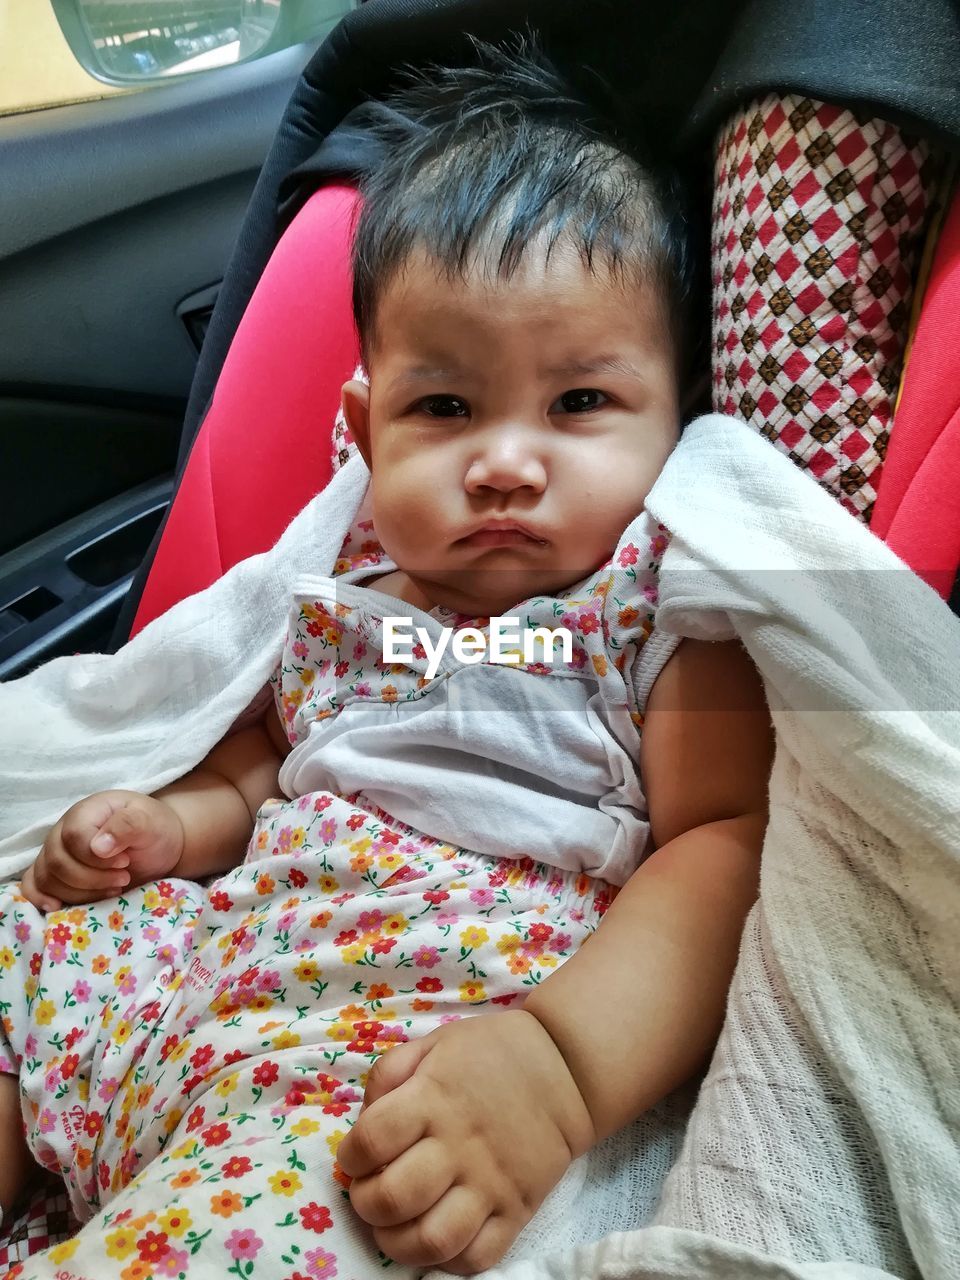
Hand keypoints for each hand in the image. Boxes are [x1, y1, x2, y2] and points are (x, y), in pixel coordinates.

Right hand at [21, 790, 184, 911]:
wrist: (158, 845)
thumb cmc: (153, 830)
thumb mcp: (150, 822)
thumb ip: (128, 825)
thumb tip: (97, 847)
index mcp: (87, 811)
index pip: (74, 836)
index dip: (97, 858)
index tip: (125, 863)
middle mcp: (63, 830)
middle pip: (58, 862)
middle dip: (93, 879)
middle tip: (123, 878)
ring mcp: (56, 852)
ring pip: (48, 878)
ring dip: (80, 893)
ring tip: (113, 889)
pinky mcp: (55, 873)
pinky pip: (33, 885)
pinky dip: (40, 898)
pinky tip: (57, 906)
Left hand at [337, 1009, 594, 1274]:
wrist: (565, 1068)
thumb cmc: (491, 1054)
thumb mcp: (434, 1044)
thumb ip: (390, 1073)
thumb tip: (364, 1118)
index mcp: (433, 1099)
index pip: (371, 1142)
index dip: (350, 1157)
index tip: (355, 1156)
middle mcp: (458, 1146)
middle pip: (393, 1199)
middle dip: (365, 1204)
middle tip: (370, 1192)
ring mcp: (490, 1185)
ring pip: (432, 1240)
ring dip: (397, 1243)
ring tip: (393, 1226)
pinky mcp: (518, 1212)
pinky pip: (478, 1258)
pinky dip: (447, 1262)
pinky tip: (435, 1238)